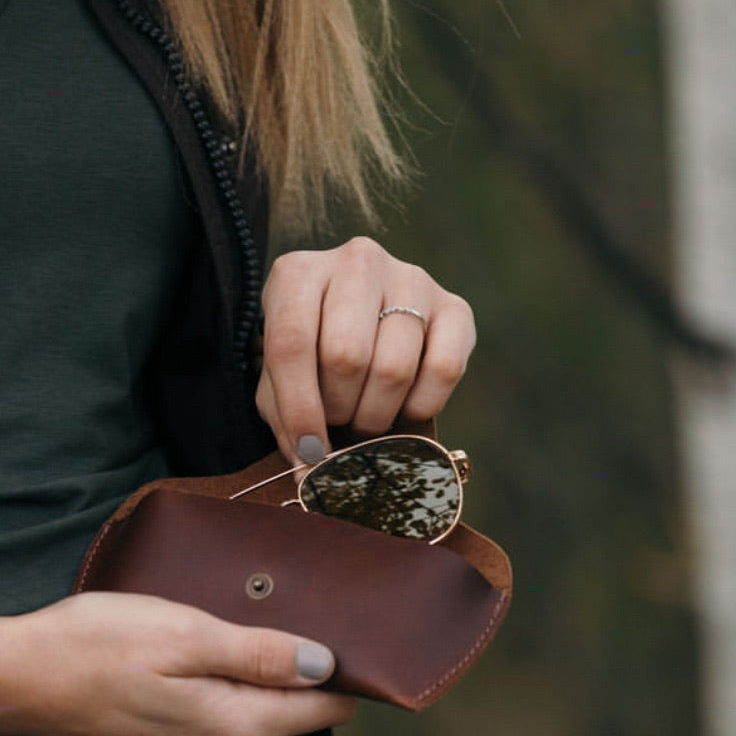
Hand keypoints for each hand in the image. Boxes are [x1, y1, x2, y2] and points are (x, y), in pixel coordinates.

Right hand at [0, 592, 356, 735]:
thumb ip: (260, 654)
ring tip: (211, 632)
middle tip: (257, 613)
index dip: (340, 669)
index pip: (327, 709)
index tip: (334, 627)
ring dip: (247, 677)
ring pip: (252, 715)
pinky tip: (184, 659)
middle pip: (291, 712)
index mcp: (234, 729)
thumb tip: (326, 666)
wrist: (16, 680)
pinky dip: (215, 691)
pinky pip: (217, 722)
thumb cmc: (95, 647)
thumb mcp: (184, 635)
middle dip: (288, 667)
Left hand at [256, 236, 475, 462]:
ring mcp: (411, 278)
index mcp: (298, 274)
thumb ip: (286, 420)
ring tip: (365, 414)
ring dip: (376, 413)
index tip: (308, 451)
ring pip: (394, 368)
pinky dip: (422, 406)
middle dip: (340, 409)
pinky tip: (404, 406)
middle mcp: (357, 262)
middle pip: (346, 356)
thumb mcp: (280, 380)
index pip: (292, 343)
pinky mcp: (455, 305)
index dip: (299, 408)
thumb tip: (311, 473)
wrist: (359, 321)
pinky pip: (444, 370)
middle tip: (339, 419)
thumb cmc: (311, 356)